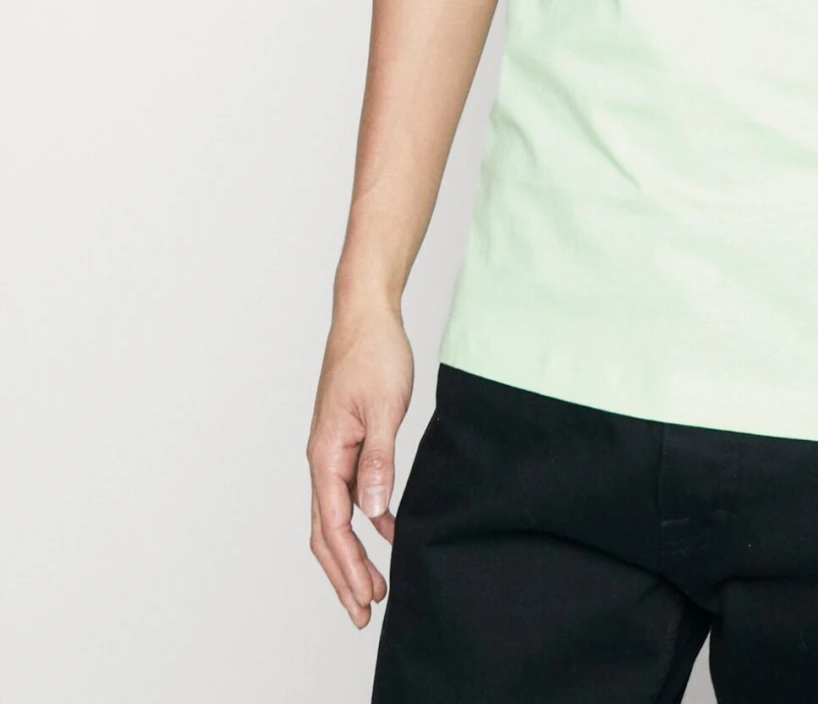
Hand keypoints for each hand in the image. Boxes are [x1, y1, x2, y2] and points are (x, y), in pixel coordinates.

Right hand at [306, 302, 413, 625]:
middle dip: (344, 575)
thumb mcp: (384, 408)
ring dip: (353, 554)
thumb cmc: (373, 353)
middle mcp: (321, 458)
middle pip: (326, 533)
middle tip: (365, 612)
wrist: (365, 313)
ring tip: (376, 585)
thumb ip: (378, 461)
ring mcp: (331, 450)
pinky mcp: (345, 440)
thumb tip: (373, 514)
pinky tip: (388, 531)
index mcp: (325, 454)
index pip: (334, 528)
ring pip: (336, 516)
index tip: (367, 599)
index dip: (350, 569)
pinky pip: (350, 492)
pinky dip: (365, 520)